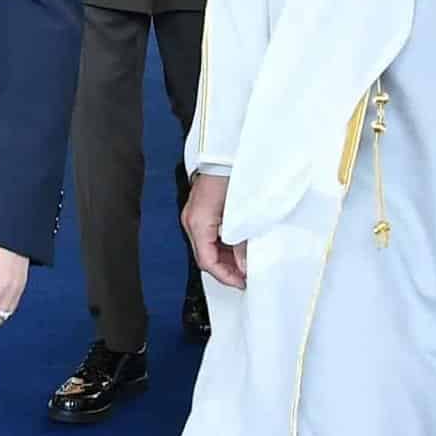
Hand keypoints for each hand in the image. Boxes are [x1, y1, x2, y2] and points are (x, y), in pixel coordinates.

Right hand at [183, 173, 246, 290]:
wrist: (225, 153)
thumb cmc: (231, 175)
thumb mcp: (241, 214)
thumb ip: (241, 242)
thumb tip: (244, 264)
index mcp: (198, 223)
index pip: (207, 261)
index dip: (225, 276)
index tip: (241, 282)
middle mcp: (191, 220)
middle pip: (204, 256)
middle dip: (225, 270)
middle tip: (245, 277)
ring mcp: (193, 215)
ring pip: (206, 247)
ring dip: (224, 258)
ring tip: (244, 263)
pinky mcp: (200, 210)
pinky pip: (208, 235)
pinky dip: (222, 245)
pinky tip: (237, 247)